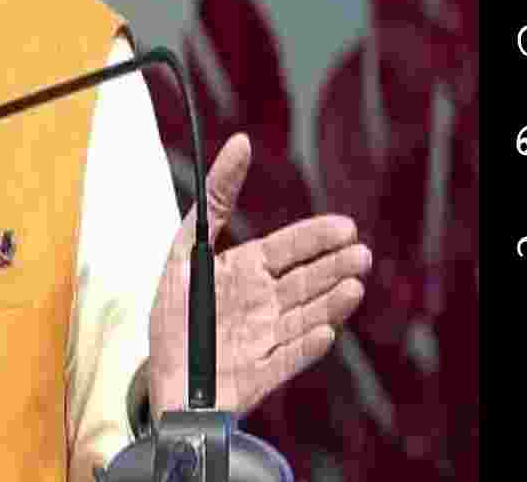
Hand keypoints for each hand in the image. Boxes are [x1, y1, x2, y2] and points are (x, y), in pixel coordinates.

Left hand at [147, 133, 372, 415]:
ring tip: (353, 288)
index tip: (346, 226)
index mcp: (248, 273)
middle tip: (361, 255)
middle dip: (334, 268)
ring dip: (330, 303)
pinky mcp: (262, 375)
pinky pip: (287, 360)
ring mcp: (268, 341)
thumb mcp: (186, 250)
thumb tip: (242, 142)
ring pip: (305, 317)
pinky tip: (325, 332)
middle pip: (305, 282)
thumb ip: (215, 198)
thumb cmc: (176, 315)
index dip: (316, 237)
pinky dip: (306, 347)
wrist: (165, 383)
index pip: (288, 249)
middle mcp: (265, 305)